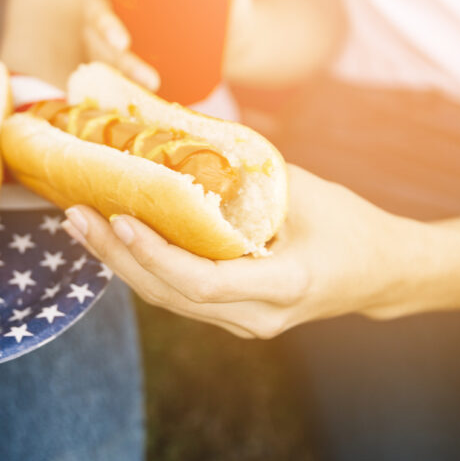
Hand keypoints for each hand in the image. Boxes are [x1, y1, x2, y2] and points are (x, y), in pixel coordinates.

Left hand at [61, 165, 428, 337]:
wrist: (382, 274)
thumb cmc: (351, 226)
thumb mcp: (308, 192)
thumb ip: (250, 173)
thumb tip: (187, 137)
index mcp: (284, 285)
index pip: (203, 281)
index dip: (156, 254)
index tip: (121, 218)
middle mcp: (257, 316)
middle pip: (171, 294)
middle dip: (118, 255)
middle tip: (77, 214)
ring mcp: (244, 323)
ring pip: (168, 299)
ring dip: (121, 262)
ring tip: (82, 224)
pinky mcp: (233, 316)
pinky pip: (179, 295)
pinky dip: (144, 266)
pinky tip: (115, 239)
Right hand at [80, 0, 260, 94]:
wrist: (229, 37)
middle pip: (91, 2)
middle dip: (102, 25)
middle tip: (123, 43)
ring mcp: (110, 24)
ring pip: (97, 41)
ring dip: (118, 62)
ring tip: (150, 79)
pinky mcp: (118, 53)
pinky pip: (111, 65)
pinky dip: (125, 78)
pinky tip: (145, 88)